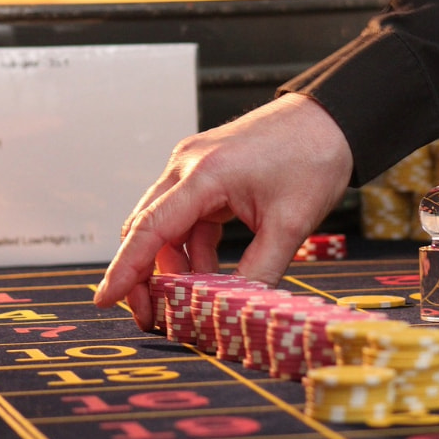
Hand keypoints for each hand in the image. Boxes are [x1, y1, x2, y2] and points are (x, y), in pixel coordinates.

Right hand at [93, 93, 352, 329]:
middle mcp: (188, 166)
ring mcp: (195, 168)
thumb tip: (236, 313)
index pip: (149, 229)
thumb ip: (261, 271)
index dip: (125, 270)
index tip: (105, 300)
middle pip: (147, 228)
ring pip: (168, 226)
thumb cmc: (314, 159)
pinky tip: (208, 276)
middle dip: (144, 276)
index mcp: (204, 175)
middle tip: (153, 317)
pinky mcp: (210, 174)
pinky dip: (195, 250)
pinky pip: (189, 219)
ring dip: (174, 266)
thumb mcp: (291, 224)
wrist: (333, 121)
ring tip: (187, 304)